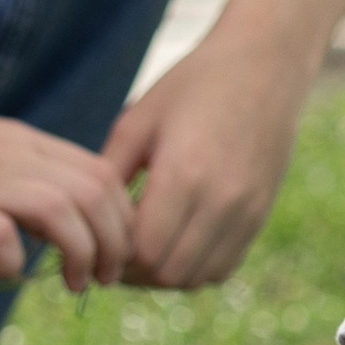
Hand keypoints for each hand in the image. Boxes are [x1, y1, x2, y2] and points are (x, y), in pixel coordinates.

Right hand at [0, 98, 132, 293]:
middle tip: (105, 277)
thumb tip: (57, 235)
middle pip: (94, 191)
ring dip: (81, 253)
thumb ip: (28, 181)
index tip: (116, 251)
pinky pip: (2, 238)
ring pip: (63, 211)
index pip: (101, 173)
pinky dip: (11, 264)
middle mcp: (14, 157)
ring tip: (74, 283)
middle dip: (114, 241)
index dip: (122, 218)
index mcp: (27, 144)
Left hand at [102, 30, 305, 289]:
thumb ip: (108, 175)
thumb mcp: (137, 122)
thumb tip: (80, 221)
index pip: (144, 251)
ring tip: (139, 249)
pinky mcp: (261, 215)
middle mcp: (222, 201)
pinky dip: (193, 268)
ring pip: (196, 278)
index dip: (113, 256)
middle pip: (168, 273)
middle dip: (132, 272)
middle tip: (109, 252)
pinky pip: (222, 267)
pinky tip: (173, 243)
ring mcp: (247, 212)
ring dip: (163, 275)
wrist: (265, 66)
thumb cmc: (192, 86)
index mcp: (185, 174)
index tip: (94, 241)